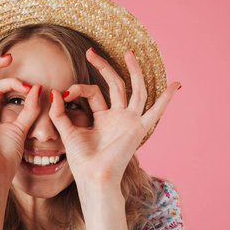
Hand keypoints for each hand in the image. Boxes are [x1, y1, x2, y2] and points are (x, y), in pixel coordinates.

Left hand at [49, 49, 180, 192]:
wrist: (93, 177)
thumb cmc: (81, 161)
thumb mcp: (67, 132)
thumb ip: (60, 113)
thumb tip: (53, 91)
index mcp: (102, 118)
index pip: (93, 93)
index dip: (78, 88)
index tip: (64, 92)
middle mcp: (118, 117)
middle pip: (114, 85)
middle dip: (104, 67)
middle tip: (90, 52)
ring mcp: (129, 121)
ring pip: (135, 90)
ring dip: (133, 71)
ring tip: (129, 53)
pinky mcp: (139, 128)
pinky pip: (156, 111)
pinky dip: (166, 99)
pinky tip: (176, 85)